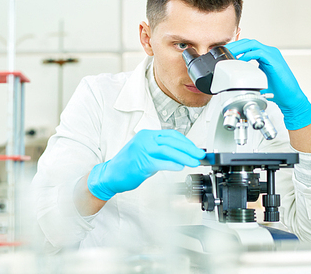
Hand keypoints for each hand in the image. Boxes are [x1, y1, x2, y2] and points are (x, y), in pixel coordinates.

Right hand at [87, 129, 205, 200]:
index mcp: (147, 135)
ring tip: (194, 162)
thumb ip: (163, 152)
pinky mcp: (141, 162)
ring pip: (168, 150)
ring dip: (184, 156)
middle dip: (189, 148)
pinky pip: (160, 162)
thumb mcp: (147, 153)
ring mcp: (142, 150)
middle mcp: (145, 139)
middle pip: (172, 141)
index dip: (186, 142)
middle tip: (200, 155)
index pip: (171, 135)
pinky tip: (180, 167)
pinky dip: (172, 164)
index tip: (196, 149)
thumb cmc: (128, 165)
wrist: (110, 175)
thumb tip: (182, 155)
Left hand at [225, 38, 310, 129]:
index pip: (248, 45)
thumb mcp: (257, 79)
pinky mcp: (274, 60)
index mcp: (265, 55)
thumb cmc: (277, 90)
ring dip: (239, 48)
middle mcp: (269, 52)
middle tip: (224, 50)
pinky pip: (259, 53)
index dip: (236, 46)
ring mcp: (272, 55)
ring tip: (229, 53)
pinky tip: (240, 60)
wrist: (290, 97)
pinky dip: (248, 55)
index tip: (225, 52)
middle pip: (248, 42)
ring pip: (252, 44)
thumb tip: (234, 78)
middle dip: (235, 45)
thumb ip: (248, 74)